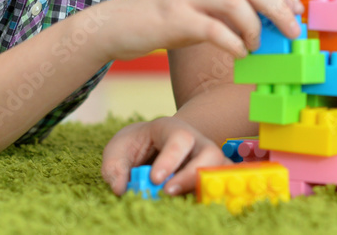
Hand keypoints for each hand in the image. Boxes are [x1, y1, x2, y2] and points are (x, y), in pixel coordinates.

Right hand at [99, 0, 302, 62]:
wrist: (119, 24)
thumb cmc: (169, 15)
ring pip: (236, 2)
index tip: (297, 9)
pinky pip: (212, 29)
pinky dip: (232, 43)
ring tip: (258, 45)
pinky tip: (239, 54)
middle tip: (292, 32)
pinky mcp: (173, 19)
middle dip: (280, 8)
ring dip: (256, 27)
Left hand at [102, 116, 228, 196]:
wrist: (151, 144)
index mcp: (172, 129)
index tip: (155, 179)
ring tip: (182, 204)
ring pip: (222, 170)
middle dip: (193, 175)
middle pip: (211, 153)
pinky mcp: (210, 177)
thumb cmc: (135, 145)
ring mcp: (207, 159)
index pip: (180, 138)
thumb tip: (121, 189)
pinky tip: (192, 208)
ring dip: (206, 188)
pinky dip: (212, 198)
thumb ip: (115, 166)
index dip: (171, 159)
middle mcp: (196, 142)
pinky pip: (221, 186)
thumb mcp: (118, 148)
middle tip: (168, 192)